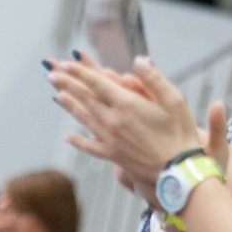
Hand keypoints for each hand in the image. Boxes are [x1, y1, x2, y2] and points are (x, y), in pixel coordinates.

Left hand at [48, 52, 205, 198]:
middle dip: (67, 84)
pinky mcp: (113, 155)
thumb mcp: (174, 100)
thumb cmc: (180, 133)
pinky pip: (90, 146)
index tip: (65, 63)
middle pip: (84, 98)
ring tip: (56, 95)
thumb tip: (138, 60)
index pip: (96, 83)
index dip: (79, 72)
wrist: (178, 171)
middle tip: (51, 73)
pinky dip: (78, 141)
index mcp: (126, 104)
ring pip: (84, 119)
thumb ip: (154, 78)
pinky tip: (68, 137)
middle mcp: (112, 120)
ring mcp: (110, 139)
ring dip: (69, 106)